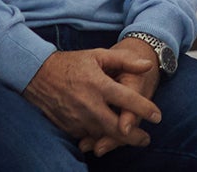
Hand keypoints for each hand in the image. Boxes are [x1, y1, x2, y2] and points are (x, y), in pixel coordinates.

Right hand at [75, 37, 160, 156]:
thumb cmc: (72, 63)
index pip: (127, 100)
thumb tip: (147, 65)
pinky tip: (109, 138)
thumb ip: (124, 60)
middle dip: (134, 137)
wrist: (39, 76)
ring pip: (102, 136)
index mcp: (99, 85)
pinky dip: (100, 138)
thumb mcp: (98, 55)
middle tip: (146, 139)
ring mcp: (78, 119)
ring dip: (118, 140)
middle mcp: (89, 105)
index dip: (144, 109)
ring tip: (133, 140)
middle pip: (116, 127)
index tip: (158, 117)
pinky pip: (88, 136)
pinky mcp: (69, 127)